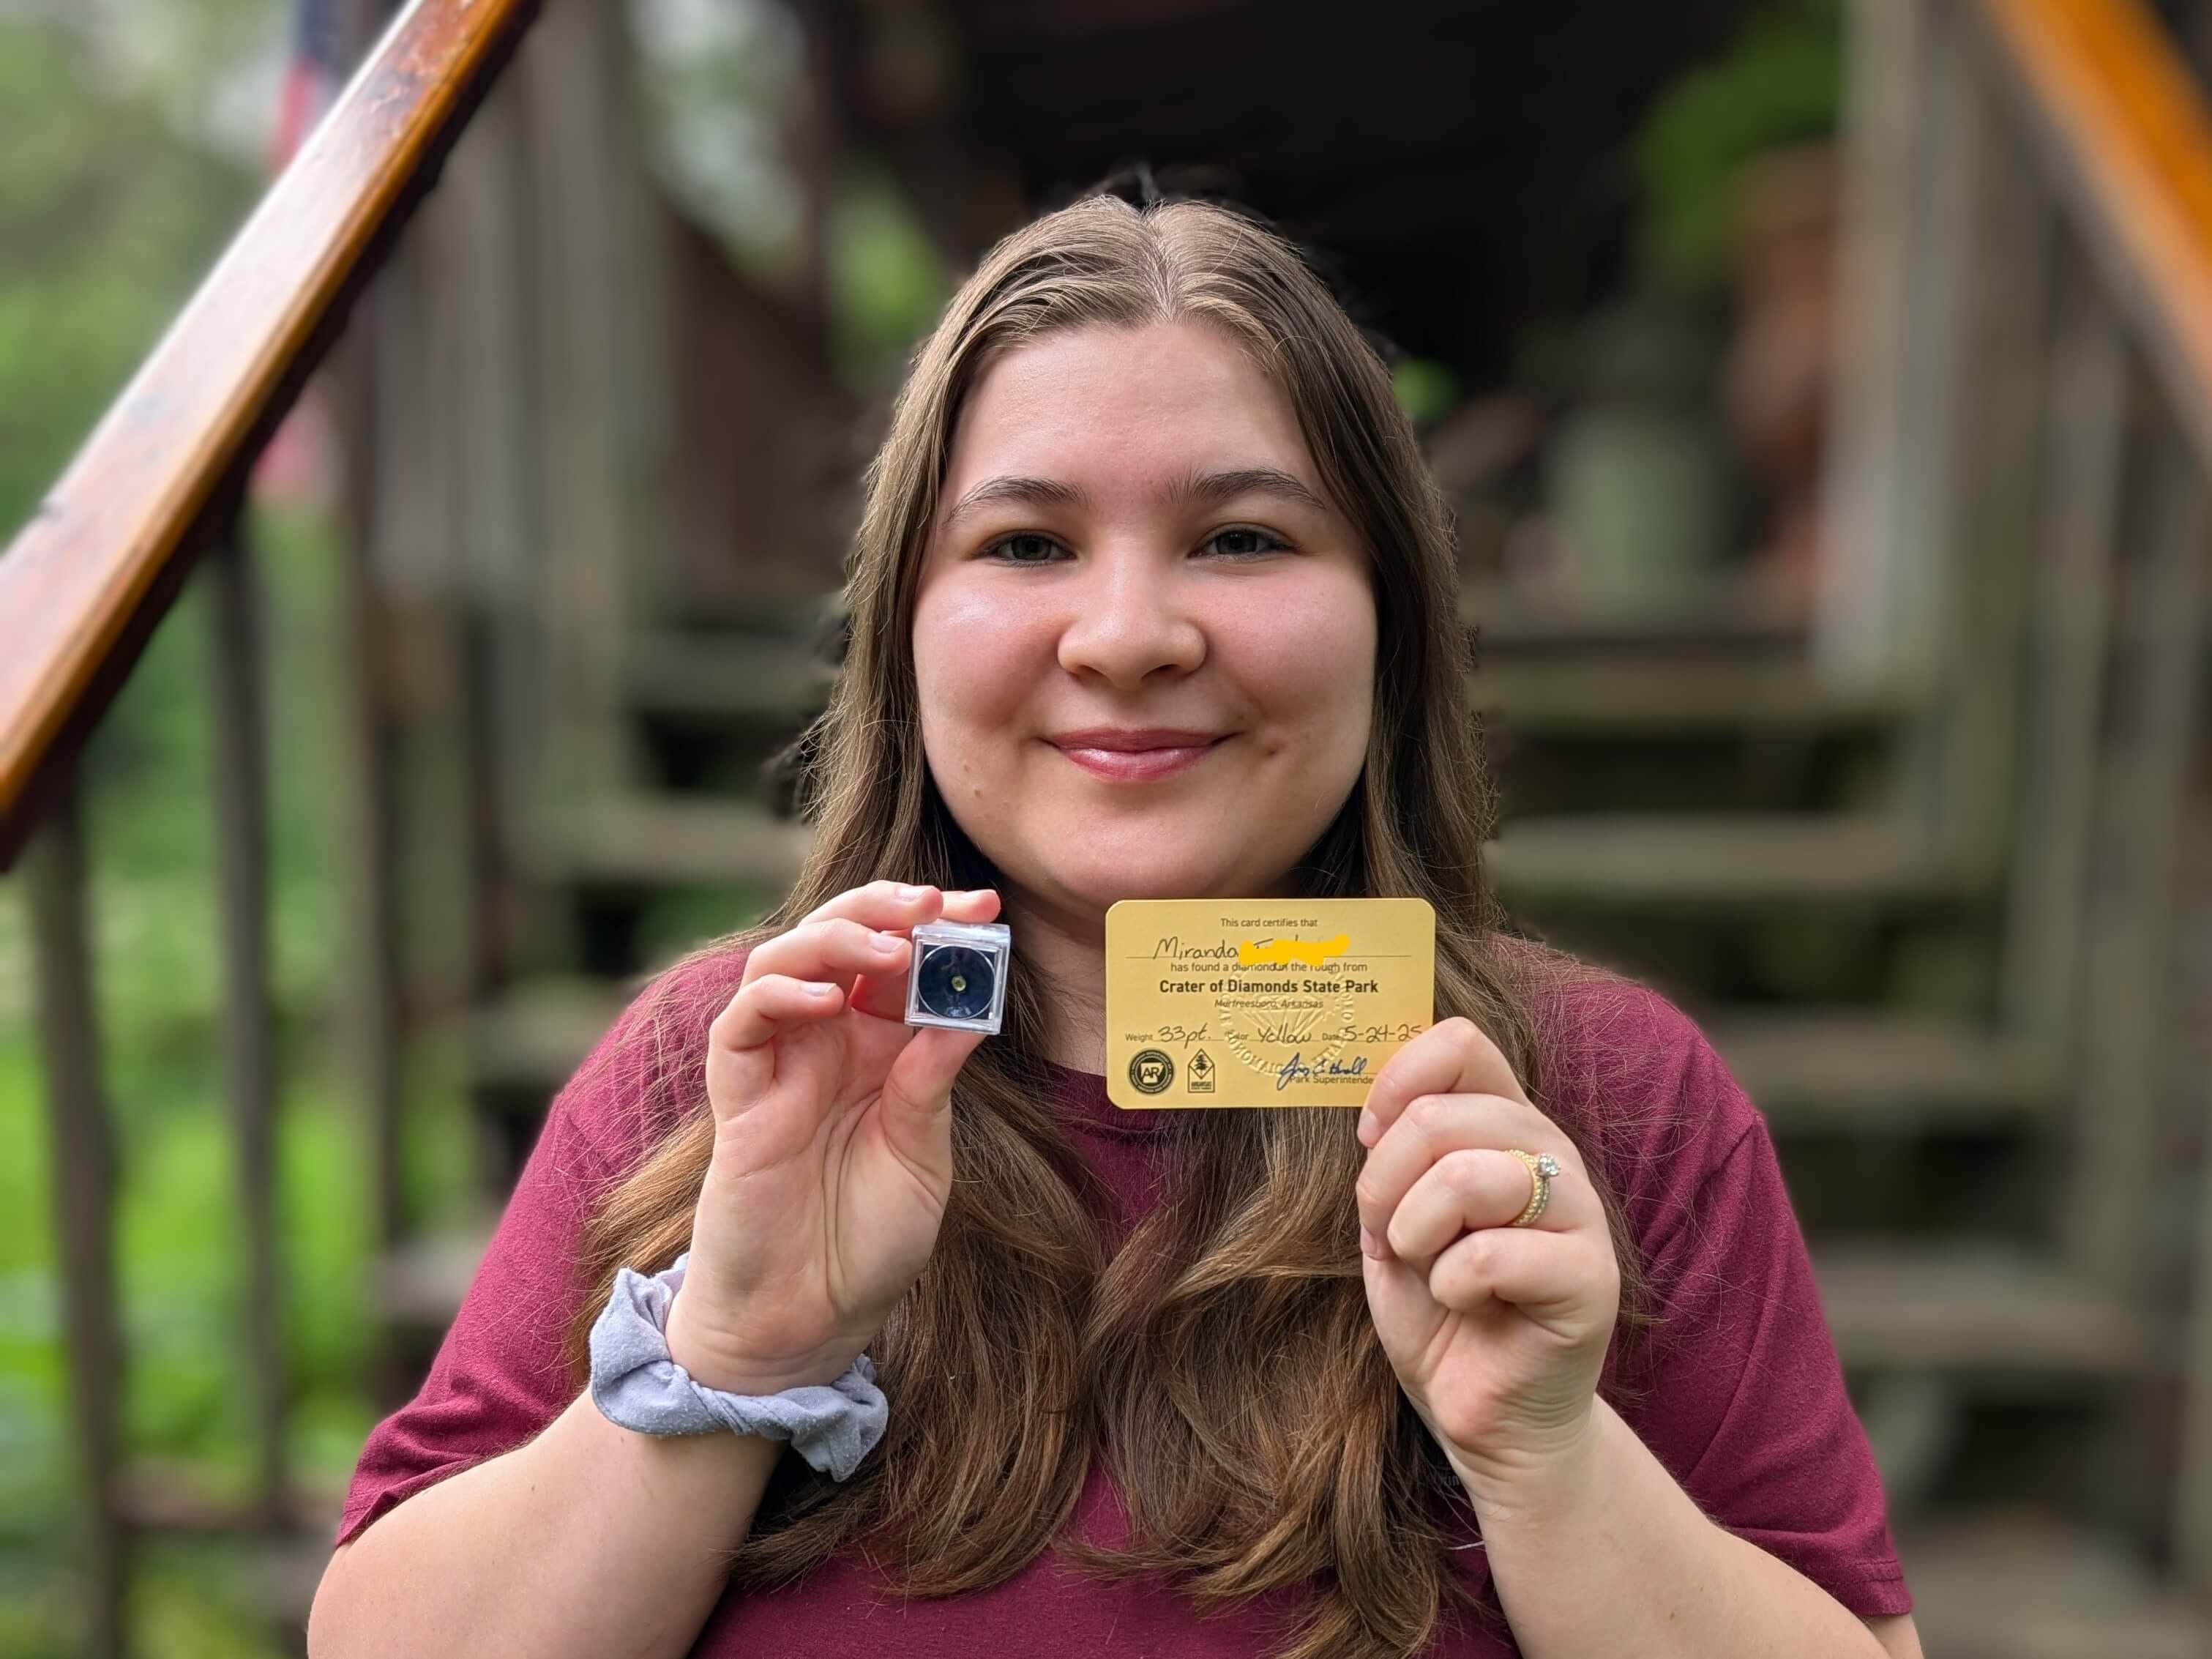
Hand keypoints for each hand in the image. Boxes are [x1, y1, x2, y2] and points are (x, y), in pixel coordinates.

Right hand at [662, 881, 1000, 1394]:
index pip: (903, 959)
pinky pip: (742, 1023)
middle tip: (936, 902)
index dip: (938, 925)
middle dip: (888, 907)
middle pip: (842, 938)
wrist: (808, 1321)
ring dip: (836, 937)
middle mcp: (827, 1042)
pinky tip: (826, 1000)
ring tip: (890, 944)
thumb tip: (972, 1004)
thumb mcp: (923, 1152)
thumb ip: (933, 1079)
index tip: (987, 905)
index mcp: (880, 1048)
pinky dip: (779, 996)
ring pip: (784, 960)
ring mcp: (779, 1063)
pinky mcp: (738, 1097)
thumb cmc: (867, 1241)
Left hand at [1353, 1017, 1618, 1504]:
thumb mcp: (1395, 1220)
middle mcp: (1549, 1155)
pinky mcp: (1590, 1280)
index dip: (1397, 1077)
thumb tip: (1376, 1108)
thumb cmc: (1441, 1311)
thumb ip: (1392, 1156)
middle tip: (1389, 1235)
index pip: (1461, 1043)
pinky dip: (1449, 1285)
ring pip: (1467, 1175)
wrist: (1486, 1415)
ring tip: (1424, 1267)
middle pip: (1442, 1112)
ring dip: (1414, 1231)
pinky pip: (1491, 1255)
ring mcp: (1579, 1214)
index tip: (1367, 1136)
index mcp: (1504, 1125)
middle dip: (1383, 1181)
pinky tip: (1463, 1305)